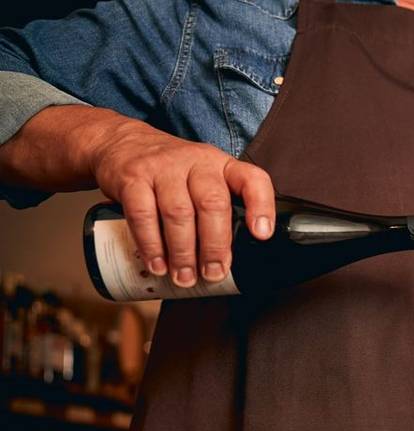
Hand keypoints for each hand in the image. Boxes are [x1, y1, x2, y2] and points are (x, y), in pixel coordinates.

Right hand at [88, 114, 275, 286]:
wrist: (122, 143)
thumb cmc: (173, 173)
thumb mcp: (205, 180)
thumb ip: (222, 210)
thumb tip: (229, 261)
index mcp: (222, 166)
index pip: (251, 179)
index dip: (261, 206)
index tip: (262, 235)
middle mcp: (196, 162)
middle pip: (212, 204)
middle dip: (215, 245)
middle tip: (214, 273)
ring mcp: (163, 168)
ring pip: (178, 213)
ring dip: (183, 252)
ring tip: (185, 276)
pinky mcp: (132, 177)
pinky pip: (143, 214)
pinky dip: (151, 244)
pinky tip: (158, 263)